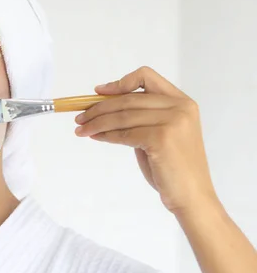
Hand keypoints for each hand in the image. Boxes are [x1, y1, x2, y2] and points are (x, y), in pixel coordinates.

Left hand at [74, 66, 217, 213]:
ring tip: (81, 129)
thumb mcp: (159, 133)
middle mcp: (180, 107)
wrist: (191, 195)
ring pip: (122, 116)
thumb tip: (103, 107)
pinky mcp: (161, 138)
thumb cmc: (172, 167)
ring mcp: (173, 121)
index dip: (120, 82)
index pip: (147, 77)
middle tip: (80, 117)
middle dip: (99, 108)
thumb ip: (141, 117)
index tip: (99, 92)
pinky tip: (95, 137)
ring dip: (96, 122)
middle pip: (128, 99)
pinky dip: (105, 135)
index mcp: (182, 102)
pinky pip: (124, 133)